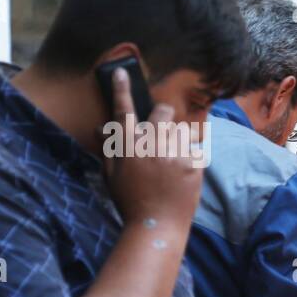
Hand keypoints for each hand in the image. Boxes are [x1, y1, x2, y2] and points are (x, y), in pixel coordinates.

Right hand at [103, 67, 200, 225]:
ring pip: (181, 131)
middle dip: (163, 116)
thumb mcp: (111, 175)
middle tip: (161, 132)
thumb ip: (110, 149)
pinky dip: (189, 158)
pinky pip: (194, 149)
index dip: (122, 89)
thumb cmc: (130, 201)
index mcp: (128, 147)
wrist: (157, 225)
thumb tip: (102, 128)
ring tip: (170, 163)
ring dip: (177, 141)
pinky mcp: (194, 164)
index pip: (123, 110)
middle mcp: (151, 145)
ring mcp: (174, 154)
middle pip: (163, 112)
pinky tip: (180, 176)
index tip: (122, 72)